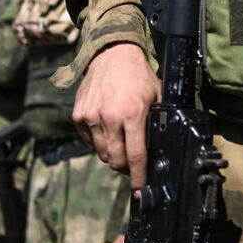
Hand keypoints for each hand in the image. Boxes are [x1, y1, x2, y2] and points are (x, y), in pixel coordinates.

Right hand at [72, 43, 159, 188]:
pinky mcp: (79, 115)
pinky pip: (89, 142)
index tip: (141, 189)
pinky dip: (99, 143)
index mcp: (131, 114)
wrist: (111, 54)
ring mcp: (91, 117)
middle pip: (116, 160)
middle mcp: (109, 117)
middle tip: (133, 163)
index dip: (139, 176)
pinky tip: (108, 132)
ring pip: (102, 153)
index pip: (135, 156)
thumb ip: (158, 120)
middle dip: (126, 168)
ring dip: (113, 155)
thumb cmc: (137, 75)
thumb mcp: (157, 95)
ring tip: (121, 144)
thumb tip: (163, 145)